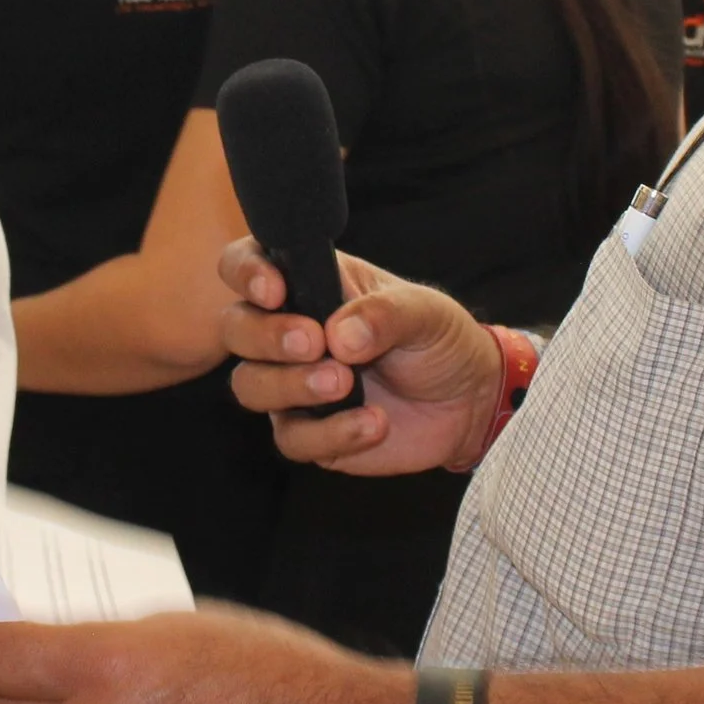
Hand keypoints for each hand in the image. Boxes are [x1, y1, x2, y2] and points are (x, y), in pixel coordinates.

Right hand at [216, 240, 501, 473]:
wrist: (467, 400)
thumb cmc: (438, 339)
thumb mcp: (424, 312)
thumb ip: (384, 314)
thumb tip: (339, 334)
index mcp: (309, 284)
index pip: (247, 264)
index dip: (246, 272)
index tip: (274, 290)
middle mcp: (288, 331)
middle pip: (236, 328)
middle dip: (266, 336)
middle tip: (314, 342)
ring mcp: (292, 385)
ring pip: (250, 386)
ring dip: (292, 385)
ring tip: (344, 383)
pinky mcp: (309, 433)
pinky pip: (293, 439)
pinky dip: (331, 433)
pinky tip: (374, 423)